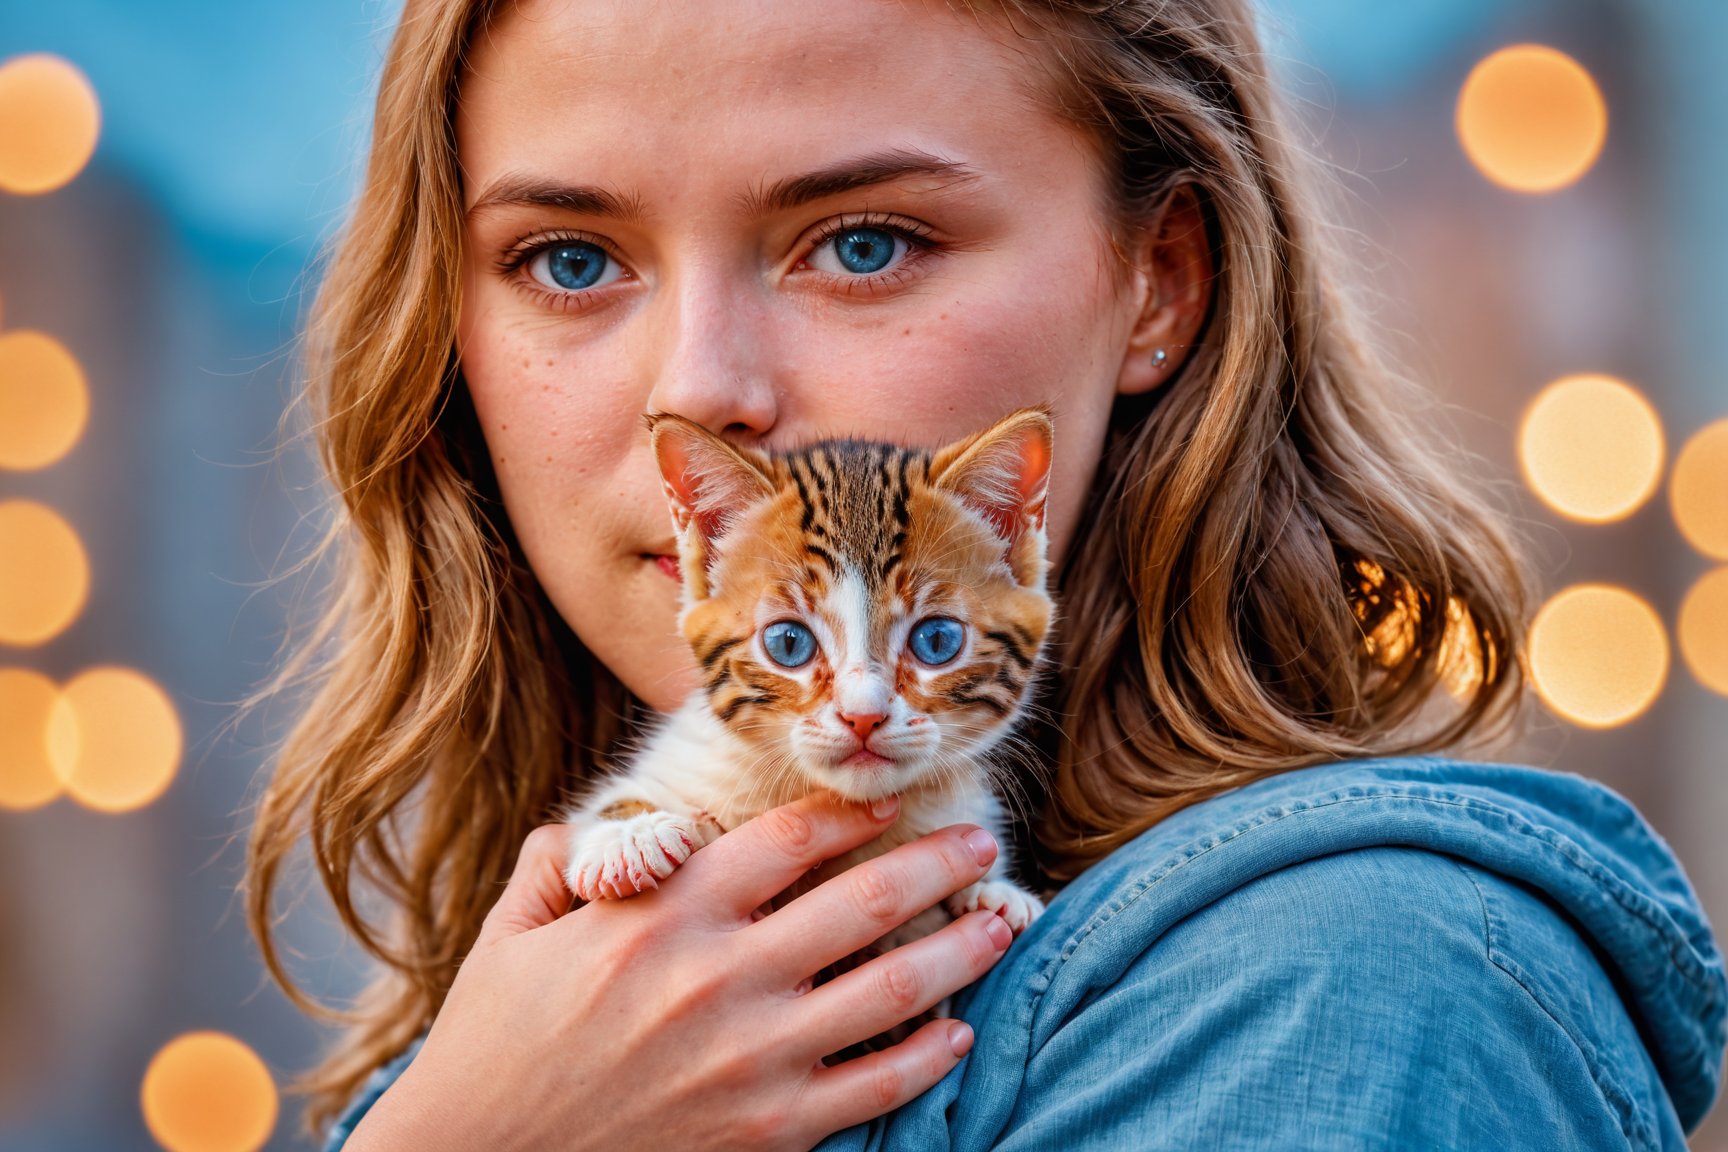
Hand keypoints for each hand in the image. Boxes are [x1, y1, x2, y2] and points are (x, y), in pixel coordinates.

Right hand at [344, 791, 1014, 1151]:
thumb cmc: (490, 1049)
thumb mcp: (508, 937)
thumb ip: (558, 865)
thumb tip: (582, 829)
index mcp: (663, 913)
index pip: (787, 838)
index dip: (850, 810)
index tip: (887, 798)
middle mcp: (721, 974)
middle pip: (866, 899)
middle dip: (939, 862)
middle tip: (983, 840)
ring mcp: (752, 1056)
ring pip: (892, 988)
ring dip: (961, 948)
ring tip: (1001, 921)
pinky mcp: (769, 1131)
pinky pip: (876, 1086)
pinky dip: (928, 1056)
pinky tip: (956, 1032)